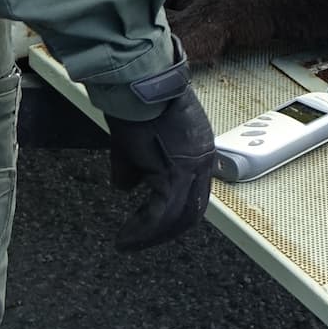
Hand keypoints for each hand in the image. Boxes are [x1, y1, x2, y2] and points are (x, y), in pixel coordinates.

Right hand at [102, 85, 214, 250]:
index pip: (194, 193)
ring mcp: (191, 169)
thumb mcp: (137, 140)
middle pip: (192, 211)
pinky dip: (142, 230)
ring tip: (128, 243)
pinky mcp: (174, 174)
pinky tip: (125, 237)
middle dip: (166, 232)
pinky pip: (160, 213)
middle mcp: (202, 161)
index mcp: (199, 151)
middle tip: (141, 242)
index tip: (154, 225)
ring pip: (178, 217)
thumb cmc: (136, 103)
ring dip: (152, 235)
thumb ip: (136, 167)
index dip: (174, 214)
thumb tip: (126, 187)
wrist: (138, 85)